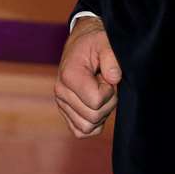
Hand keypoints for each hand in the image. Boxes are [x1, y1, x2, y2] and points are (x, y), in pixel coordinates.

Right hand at [55, 17, 121, 136]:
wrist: (82, 43)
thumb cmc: (94, 43)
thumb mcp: (105, 42)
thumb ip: (111, 57)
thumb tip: (113, 78)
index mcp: (69, 75)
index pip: (96, 102)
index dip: (109, 92)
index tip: (107, 77)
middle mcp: (61, 91)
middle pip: (92, 117)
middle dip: (107, 103)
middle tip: (105, 84)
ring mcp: (61, 103)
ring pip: (87, 127)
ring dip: (100, 114)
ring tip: (100, 93)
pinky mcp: (65, 111)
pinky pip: (80, 131)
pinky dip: (92, 124)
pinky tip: (97, 106)